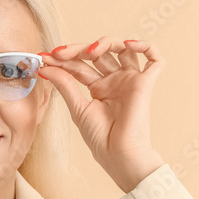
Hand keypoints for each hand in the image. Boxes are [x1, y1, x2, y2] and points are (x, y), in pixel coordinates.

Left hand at [38, 37, 165, 192]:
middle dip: (77, 50)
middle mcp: (115, 81)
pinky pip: (154, 59)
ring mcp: (130, 80)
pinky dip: (145, 46)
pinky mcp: (145, 84)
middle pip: (98, 54)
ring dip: (106, 43)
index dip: (63, 60)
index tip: (44, 59)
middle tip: (59, 53)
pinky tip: (128, 45)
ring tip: (90, 51)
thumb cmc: (101, 139)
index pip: (80, 65)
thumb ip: (64, 85)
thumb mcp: (78, 108)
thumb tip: (45, 67)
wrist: (119, 155)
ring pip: (122, 48)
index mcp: (99, 88)